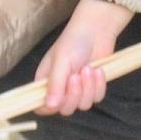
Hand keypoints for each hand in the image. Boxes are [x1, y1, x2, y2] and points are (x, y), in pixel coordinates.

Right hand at [36, 0, 133, 115]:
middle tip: (76, 76)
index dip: (49, 108)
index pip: (41, 106)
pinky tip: (98, 71)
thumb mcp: (61, 61)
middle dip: (74, 94)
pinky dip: (99, 86)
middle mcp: (60, 89)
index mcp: (45, 82)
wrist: (97, 30)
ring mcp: (77, 89)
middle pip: (65, 109)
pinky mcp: (93, 88)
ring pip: (82, 105)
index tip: (59, 99)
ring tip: (88, 68)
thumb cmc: (74, 42)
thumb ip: (55, 84)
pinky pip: (97, 98)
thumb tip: (50, 106)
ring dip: (88, 88)